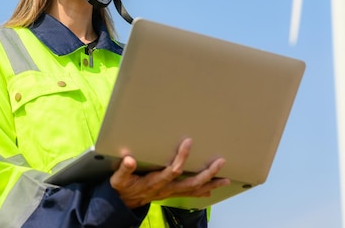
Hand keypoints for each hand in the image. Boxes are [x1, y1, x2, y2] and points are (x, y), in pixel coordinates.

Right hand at [109, 138, 230, 208]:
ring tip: (226, 178)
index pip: (173, 170)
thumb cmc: (123, 187)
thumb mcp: (119, 179)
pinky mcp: (172, 193)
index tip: (188, 142)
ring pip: (194, 190)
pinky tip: (213, 188)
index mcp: (155, 182)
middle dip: (207, 173)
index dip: (182, 157)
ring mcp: (171, 192)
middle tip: (220, 162)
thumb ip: (124, 169)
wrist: (124, 202)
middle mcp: (166, 188)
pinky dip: (204, 190)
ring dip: (211, 184)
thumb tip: (129, 159)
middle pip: (191, 183)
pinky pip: (191, 194)